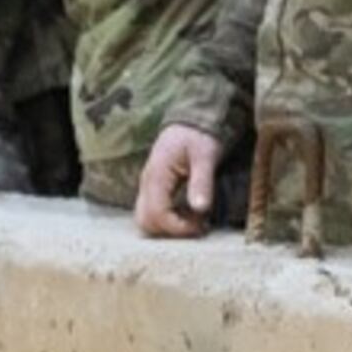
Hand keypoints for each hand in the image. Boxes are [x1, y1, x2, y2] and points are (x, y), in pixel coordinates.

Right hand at [135, 124, 221, 238]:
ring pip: (146, 219)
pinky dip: (168, 219)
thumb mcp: (206, 155)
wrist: (191, 121)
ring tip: (195, 219)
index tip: (201, 225)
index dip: (178, 227)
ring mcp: (147, 186)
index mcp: (156, 176)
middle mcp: (147, 183)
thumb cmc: (199, 136)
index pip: (157, 214)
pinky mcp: (153, 188)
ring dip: (169, 226)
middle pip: (145, 221)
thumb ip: (201, 182)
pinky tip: (189, 213)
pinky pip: (153, 211)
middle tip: (198, 224)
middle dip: (171, 230)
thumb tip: (200, 209)